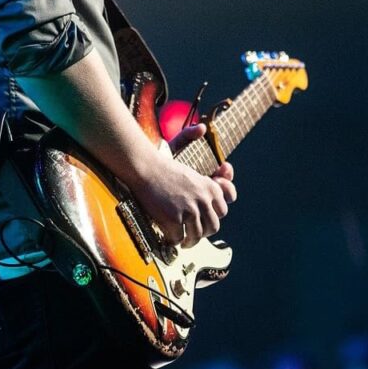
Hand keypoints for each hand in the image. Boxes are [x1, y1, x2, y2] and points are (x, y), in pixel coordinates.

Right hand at [132, 124, 236, 247]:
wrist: (143, 168)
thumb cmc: (158, 160)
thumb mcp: (180, 146)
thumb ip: (191, 138)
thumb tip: (202, 127)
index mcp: (209, 186)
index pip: (224, 208)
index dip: (216, 214)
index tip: (206, 218)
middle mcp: (204, 199)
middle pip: (214, 225)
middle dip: (204, 231)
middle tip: (194, 233)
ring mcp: (190, 210)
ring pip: (198, 236)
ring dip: (191, 241)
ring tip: (184, 242)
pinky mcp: (175, 220)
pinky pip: (179, 238)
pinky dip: (174, 241)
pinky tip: (169, 239)